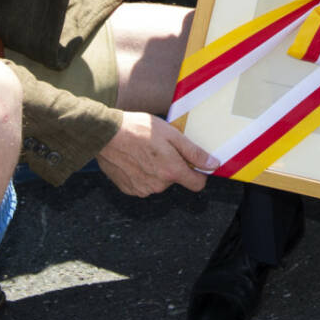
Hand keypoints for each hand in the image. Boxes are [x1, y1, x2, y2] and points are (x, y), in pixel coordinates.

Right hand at [95, 112, 216, 196]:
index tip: (193, 162)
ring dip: (157, 170)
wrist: (106, 134)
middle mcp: (158, 186)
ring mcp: (142, 189)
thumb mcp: (172, 134)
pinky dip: (142, 174)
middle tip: (161, 147)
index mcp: (171, 172)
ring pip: (159, 182)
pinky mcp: (129, 189)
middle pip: (175, 179)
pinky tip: (135, 158)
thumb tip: (213, 164)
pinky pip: (143, 184)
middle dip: (172, 166)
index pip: (197, 184)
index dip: (198, 172)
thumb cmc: (139, 129)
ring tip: (145, 151)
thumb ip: (193, 152)